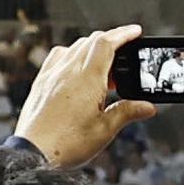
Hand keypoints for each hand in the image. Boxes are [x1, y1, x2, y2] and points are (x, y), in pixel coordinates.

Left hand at [14, 25, 155, 167]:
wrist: (36, 152)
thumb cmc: (67, 143)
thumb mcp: (106, 130)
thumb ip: (127, 112)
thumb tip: (147, 107)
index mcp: (87, 79)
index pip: (106, 44)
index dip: (123, 34)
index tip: (135, 32)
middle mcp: (67, 70)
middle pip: (91, 42)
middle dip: (111, 42)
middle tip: (126, 56)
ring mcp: (52, 74)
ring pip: (75, 47)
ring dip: (93, 51)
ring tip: (106, 72)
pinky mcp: (42, 81)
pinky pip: (59, 57)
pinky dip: (74, 56)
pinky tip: (79, 72)